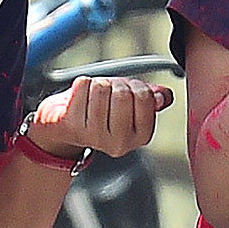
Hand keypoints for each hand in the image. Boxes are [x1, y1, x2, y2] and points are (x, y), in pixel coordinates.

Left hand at [24, 76, 173, 158]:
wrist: (65, 126)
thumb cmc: (102, 111)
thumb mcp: (131, 105)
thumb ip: (152, 98)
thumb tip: (163, 96)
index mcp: (141, 136)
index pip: (145, 97)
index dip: (136, 86)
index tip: (128, 92)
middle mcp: (120, 143)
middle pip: (122, 93)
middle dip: (115, 85)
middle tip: (109, 94)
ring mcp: (95, 136)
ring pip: (101, 87)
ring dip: (97, 84)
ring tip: (94, 97)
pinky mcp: (72, 125)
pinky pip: (83, 85)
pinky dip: (81, 84)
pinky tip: (80, 98)